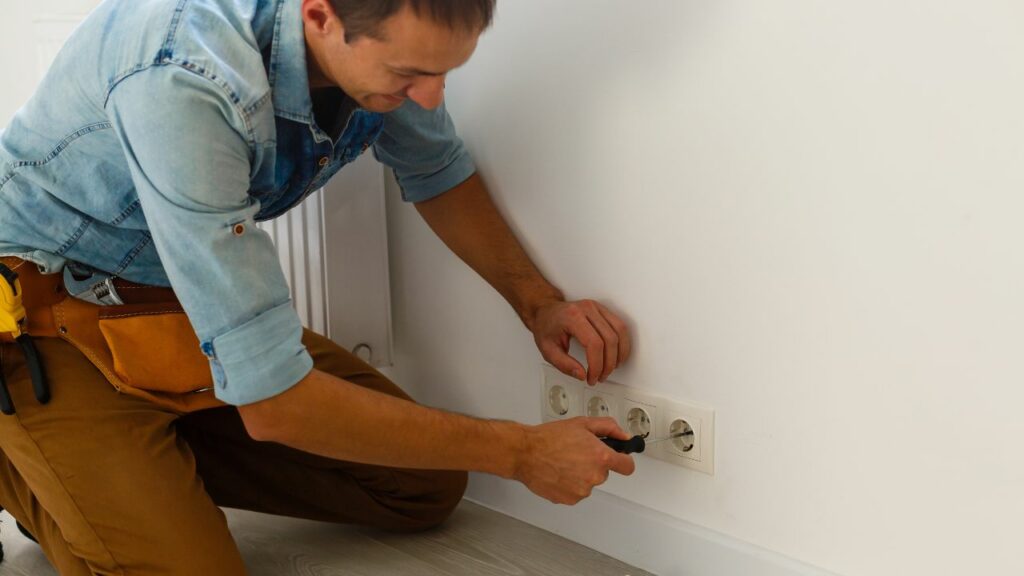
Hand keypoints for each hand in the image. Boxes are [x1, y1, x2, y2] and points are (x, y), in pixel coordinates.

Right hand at [513, 417, 635, 504]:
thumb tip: (623, 437)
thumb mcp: (582, 423)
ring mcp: (582, 490)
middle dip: (594, 464)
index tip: (620, 459)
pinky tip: (558, 472)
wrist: (525, 453)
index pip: (627, 467)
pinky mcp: (570, 499)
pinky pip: (576, 492)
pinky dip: (569, 484)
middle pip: (604, 473)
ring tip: (563, 462)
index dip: (624, 460)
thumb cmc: (549, 438)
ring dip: (581, 475)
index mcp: (601, 457)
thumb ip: (609, 428)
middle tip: (577, 453)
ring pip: (589, 483)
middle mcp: (594, 476)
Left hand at [530, 299, 631, 384]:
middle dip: (608, 363)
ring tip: (610, 368)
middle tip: (600, 377)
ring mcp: (597, 307)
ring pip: (619, 331)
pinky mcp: (603, 309)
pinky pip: (620, 326)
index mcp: (572, 317)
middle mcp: (587, 309)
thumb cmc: (546, 327)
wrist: (546, 311)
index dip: (597, 365)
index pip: (594, 343)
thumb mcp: (547, 350)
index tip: (592, 378)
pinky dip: (622, 343)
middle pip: (609, 339)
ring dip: (619, 354)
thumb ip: (564, 365)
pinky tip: (616, 355)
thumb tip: (582, 375)